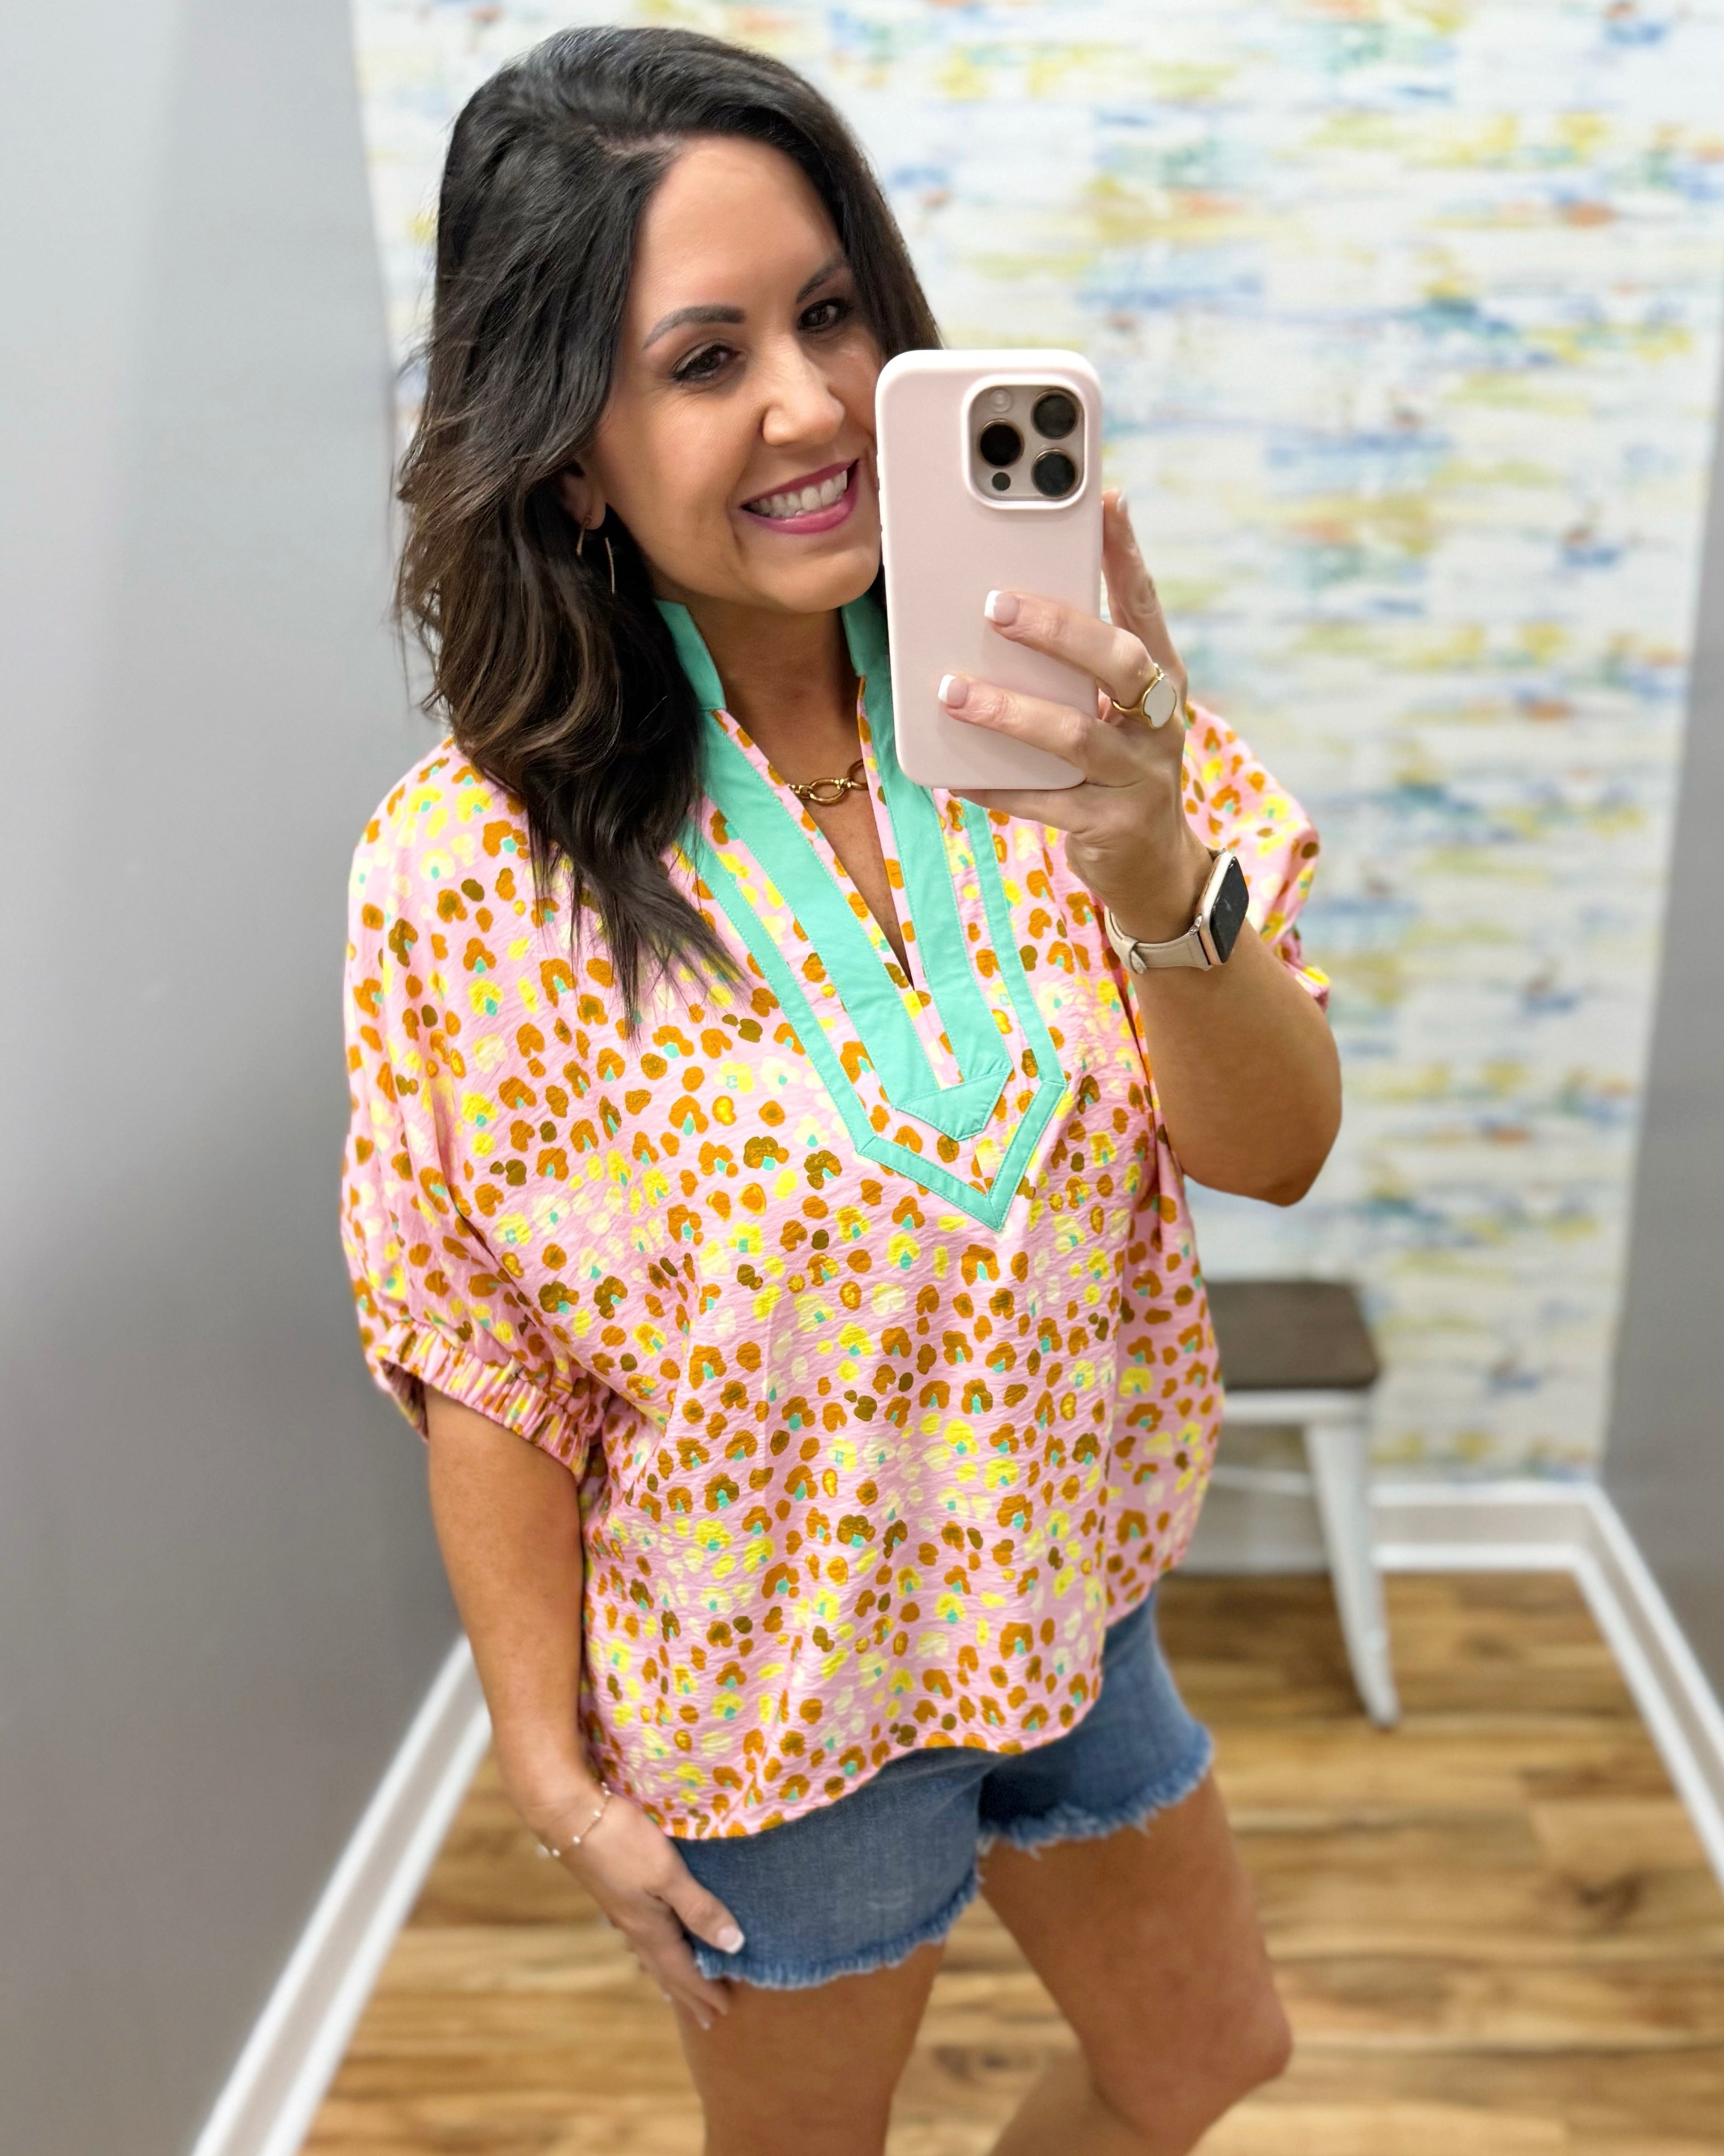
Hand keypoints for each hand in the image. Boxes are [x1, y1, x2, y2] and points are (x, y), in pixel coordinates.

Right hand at [531, 1781, 743, 2029]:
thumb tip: (734, 1945)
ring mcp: (621, 1910)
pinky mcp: (614, 1892)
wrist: (571, 1817)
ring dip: (669, 1977)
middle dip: (688, 1995)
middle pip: (666, 1970)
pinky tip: (648, 1942)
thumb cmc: (623, 1841)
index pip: (684, 1971)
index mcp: (650, 1928)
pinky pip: (639, 1937)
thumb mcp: (668, 1874)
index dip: (705, 1991)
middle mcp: (634, 1927)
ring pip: (650, 1955)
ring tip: (676, 1993)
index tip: (724, 2011)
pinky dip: (653, 1952)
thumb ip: (700, 1908)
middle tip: (706, 2020)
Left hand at [937, 489, 1212, 944]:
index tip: (1105, 501)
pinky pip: (1045, 803)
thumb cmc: (1118, 766)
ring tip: (953, 693)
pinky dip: (998, 787)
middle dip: (1057, 629)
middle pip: (1118, 662)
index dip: (1127, 555)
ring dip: (1010, 711)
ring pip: (1074, 735)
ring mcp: (1139, 776)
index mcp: (1162, 679)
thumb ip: (1080, 664)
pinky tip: (957, 776)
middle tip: (995, 604)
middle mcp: (1160, 722)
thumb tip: (1008, 599)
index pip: (1146, 607)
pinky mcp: (1110, 825)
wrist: (1153, 866)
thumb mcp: (1114, 709)